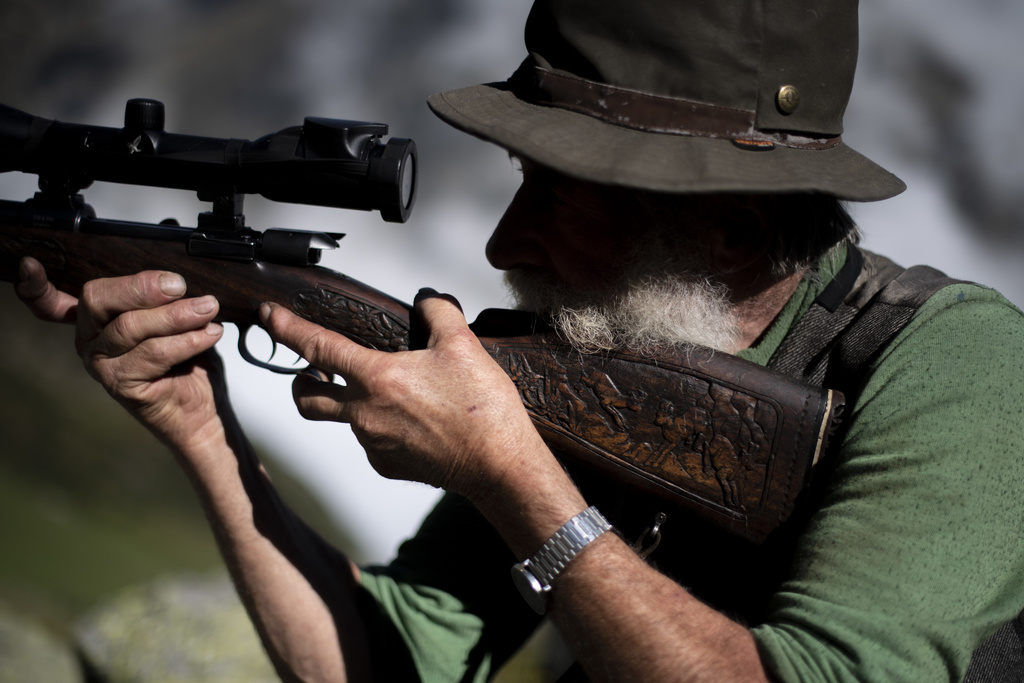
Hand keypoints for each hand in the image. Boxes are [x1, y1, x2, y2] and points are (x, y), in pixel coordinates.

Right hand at [16, 257, 226, 449]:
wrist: (200, 409)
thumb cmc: (188, 360)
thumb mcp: (178, 316)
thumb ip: (166, 292)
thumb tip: (175, 263)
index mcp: (96, 317)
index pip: (51, 301)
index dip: (36, 286)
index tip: (30, 265)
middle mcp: (89, 339)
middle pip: (97, 299)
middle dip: (142, 287)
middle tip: (181, 285)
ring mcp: (101, 364)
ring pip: (130, 326)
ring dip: (176, 315)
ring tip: (208, 309)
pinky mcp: (121, 384)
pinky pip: (153, 354)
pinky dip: (187, 340)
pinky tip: (209, 333)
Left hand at [260, 290, 546, 495]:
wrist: (500, 466)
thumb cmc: (482, 409)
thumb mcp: (464, 344)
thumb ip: (438, 314)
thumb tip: (427, 302)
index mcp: (378, 377)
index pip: (317, 347)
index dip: (287, 328)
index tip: (269, 316)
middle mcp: (364, 414)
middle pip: (305, 398)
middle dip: (298, 380)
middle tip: (311, 369)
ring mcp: (373, 444)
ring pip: (345, 419)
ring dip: (353, 402)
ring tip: (392, 393)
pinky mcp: (387, 465)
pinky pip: (371, 441)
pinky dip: (381, 427)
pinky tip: (412, 421)